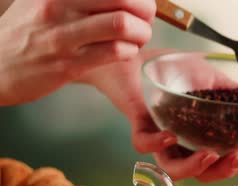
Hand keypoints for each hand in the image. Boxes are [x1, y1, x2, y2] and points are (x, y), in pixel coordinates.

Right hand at [0, 0, 154, 104]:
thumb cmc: (28, 31)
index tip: (139, 3)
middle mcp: (58, 6)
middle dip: (146, 10)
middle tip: (145, 20)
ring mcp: (63, 36)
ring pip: (122, 24)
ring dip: (141, 32)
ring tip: (137, 37)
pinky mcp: (69, 64)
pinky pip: (114, 52)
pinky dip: (129, 50)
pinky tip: (125, 51)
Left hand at [78, 49, 237, 181]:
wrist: (142, 56)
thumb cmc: (177, 71)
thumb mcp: (214, 81)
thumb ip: (236, 94)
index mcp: (203, 138)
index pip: (225, 159)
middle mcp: (182, 144)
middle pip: (203, 173)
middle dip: (224, 170)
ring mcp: (160, 139)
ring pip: (174, 169)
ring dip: (194, 167)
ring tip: (210, 156)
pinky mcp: (139, 126)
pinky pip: (143, 143)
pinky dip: (156, 143)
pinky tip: (170, 135)